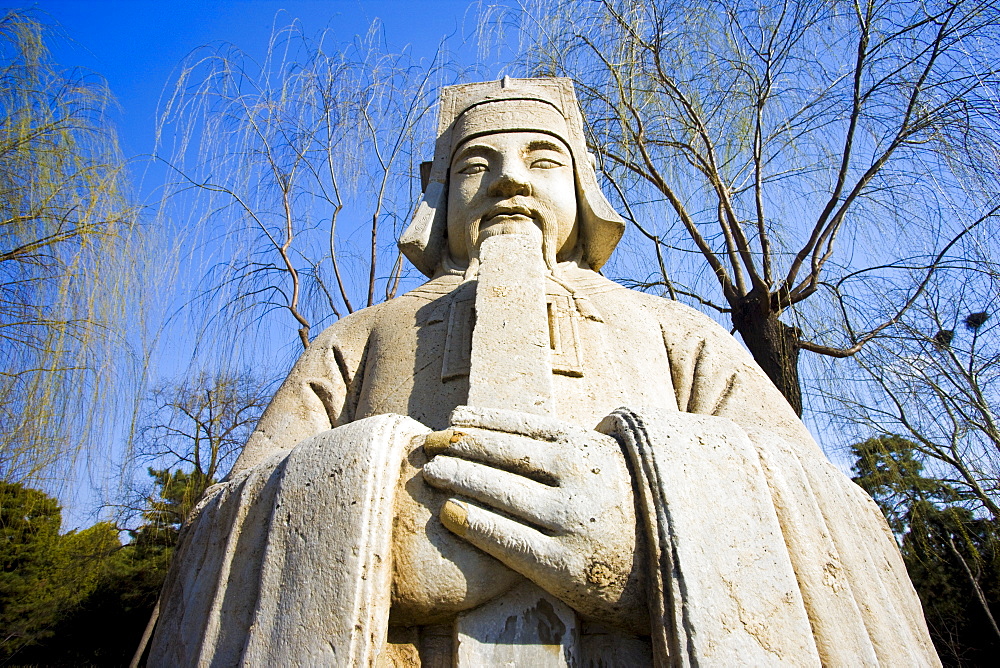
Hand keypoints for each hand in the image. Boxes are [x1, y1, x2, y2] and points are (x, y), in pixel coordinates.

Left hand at [421, 405, 647, 632]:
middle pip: (506, 456)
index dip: (483, 421)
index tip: (452, 419)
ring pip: (503, 493)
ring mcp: (569, 521)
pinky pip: (510, 540)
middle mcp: (576, 479)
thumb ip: (556, 444)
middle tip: (429, 445)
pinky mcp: (563, 565)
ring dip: (462, 479)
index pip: (523, 429)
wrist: (663, 560)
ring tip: (431, 472)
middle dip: (462, 447)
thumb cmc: (616, 502)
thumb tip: (498, 424)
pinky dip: (477, 524)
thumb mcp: (597, 460)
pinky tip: (450, 514)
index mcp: (584, 448)